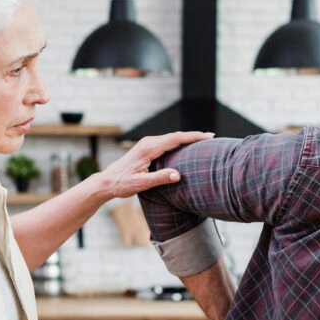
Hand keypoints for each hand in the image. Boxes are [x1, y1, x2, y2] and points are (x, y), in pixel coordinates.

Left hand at [98, 131, 214, 198]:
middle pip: (176, 136)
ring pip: (171, 138)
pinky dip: (178, 143)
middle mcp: (148, 142)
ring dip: (187, 139)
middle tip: (211, 138)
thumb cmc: (122, 184)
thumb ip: (159, 178)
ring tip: (203, 141)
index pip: (175, 139)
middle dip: (194, 136)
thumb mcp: (141, 184)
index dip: (193, 137)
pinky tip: (186, 147)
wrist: (107, 182)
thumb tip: (178, 175)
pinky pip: (166, 142)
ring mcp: (147, 144)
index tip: (208, 136)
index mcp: (148, 148)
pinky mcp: (146, 148)